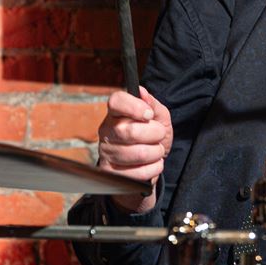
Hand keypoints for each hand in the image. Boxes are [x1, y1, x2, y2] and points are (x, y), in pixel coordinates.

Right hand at [96, 86, 171, 214]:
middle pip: (131, 131)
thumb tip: (142, 92)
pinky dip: (154, 168)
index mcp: (116, 113)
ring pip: (139, 153)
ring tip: (155, 150)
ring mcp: (107, 152)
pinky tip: (151, 164)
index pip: (116, 101)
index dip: (135, 107)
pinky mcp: (111, 173)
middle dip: (155, 134)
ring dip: (156, 153)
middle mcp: (107, 131)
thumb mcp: (158, 117)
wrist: (149, 163)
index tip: (149, 114)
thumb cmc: (151, 136)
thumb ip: (152, 104)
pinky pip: (140, 172)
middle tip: (158, 135)